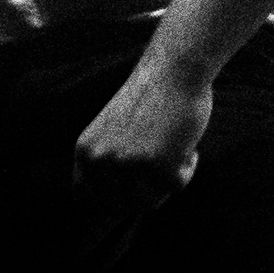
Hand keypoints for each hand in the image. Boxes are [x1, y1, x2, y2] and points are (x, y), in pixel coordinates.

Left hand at [72, 59, 212, 211]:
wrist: (176, 67)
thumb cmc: (152, 95)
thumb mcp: (113, 130)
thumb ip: (108, 162)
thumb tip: (117, 205)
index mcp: (86, 151)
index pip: (85, 199)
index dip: (109, 200)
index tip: (131, 189)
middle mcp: (101, 161)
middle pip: (120, 206)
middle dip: (143, 192)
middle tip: (160, 169)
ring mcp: (129, 165)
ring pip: (148, 203)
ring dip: (164, 183)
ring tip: (174, 151)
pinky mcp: (159, 167)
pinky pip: (177, 186)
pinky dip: (187, 168)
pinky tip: (187, 145)